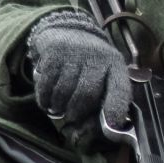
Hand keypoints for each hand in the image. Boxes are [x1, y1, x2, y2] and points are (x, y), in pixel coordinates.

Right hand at [26, 10, 129, 146]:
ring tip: (58, 109)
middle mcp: (97, 56)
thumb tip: (89, 132)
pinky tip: (47, 102)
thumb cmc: (90, 65)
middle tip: (72, 118)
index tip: (112, 125)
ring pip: (63, 92)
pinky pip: (46, 85)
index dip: (116, 107)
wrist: (70, 30)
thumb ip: (101, 101)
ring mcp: (74, 53)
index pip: (119, 88)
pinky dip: (44, 99)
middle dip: (77, 112)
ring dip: (58, 107)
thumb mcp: (104, 76)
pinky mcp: (54, 53)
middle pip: (86, 94)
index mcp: (115, 65)